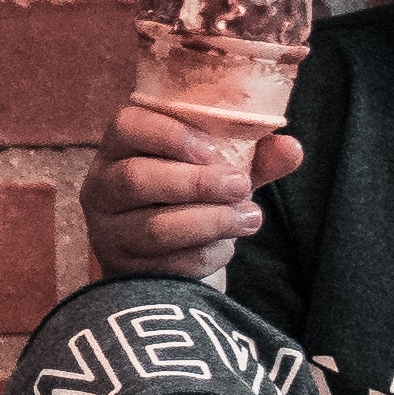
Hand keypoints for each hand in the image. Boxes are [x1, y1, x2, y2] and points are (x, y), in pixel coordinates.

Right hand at [86, 101, 296, 284]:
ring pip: (154, 228)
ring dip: (210, 222)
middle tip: (240, 185)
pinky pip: (167, 265)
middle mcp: (102, 185)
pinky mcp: (123, 269)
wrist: (165, 252)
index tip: (214, 151)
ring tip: (249, 218)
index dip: (171, 136)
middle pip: (137, 179)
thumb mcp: (219, 168)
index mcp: (120, 146)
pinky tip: (225, 247)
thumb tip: (292, 148)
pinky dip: (205, 255)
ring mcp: (108, 230)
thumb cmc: (191, 194)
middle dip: (197, 183)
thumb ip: (253, 156)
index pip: (127, 125)